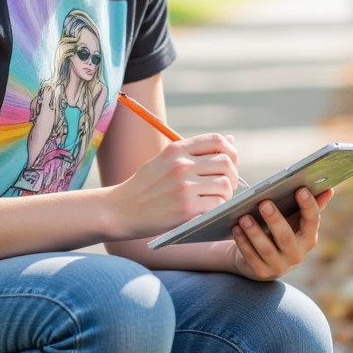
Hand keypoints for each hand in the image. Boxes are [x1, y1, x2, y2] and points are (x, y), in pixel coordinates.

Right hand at [108, 133, 239, 240]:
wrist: (119, 210)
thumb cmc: (144, 187)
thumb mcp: (164, 161)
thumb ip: (196, 152)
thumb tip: (231, 141)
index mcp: (176, 149)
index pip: (217, 140)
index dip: (231, 152)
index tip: (230, 164)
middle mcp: (181, 164)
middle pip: (226, 162)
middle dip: (232, 175)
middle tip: (226, 186)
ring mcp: (183, 186)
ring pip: (225, 184)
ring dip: (226, 194)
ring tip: (216, 200)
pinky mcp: (185, 208)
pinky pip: (217, 204)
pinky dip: (218, 209)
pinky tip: (209, 211)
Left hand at [229, 187, 332, 280]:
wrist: (262, 261)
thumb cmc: (281, 234)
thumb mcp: (295, 221)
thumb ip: (309, 207)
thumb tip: (329, 189)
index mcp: (308, 238)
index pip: (312, 221)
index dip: (308, 206)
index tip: (300, 189)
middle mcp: (297, 255)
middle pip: (286, 237)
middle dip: (275, 219)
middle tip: (263, 202)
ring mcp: (279, 266)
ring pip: (266, 249)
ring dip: (254, 232)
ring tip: (244, 216)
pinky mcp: (261, 272)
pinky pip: (251, 257)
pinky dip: (243, 242)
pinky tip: (236, 228)